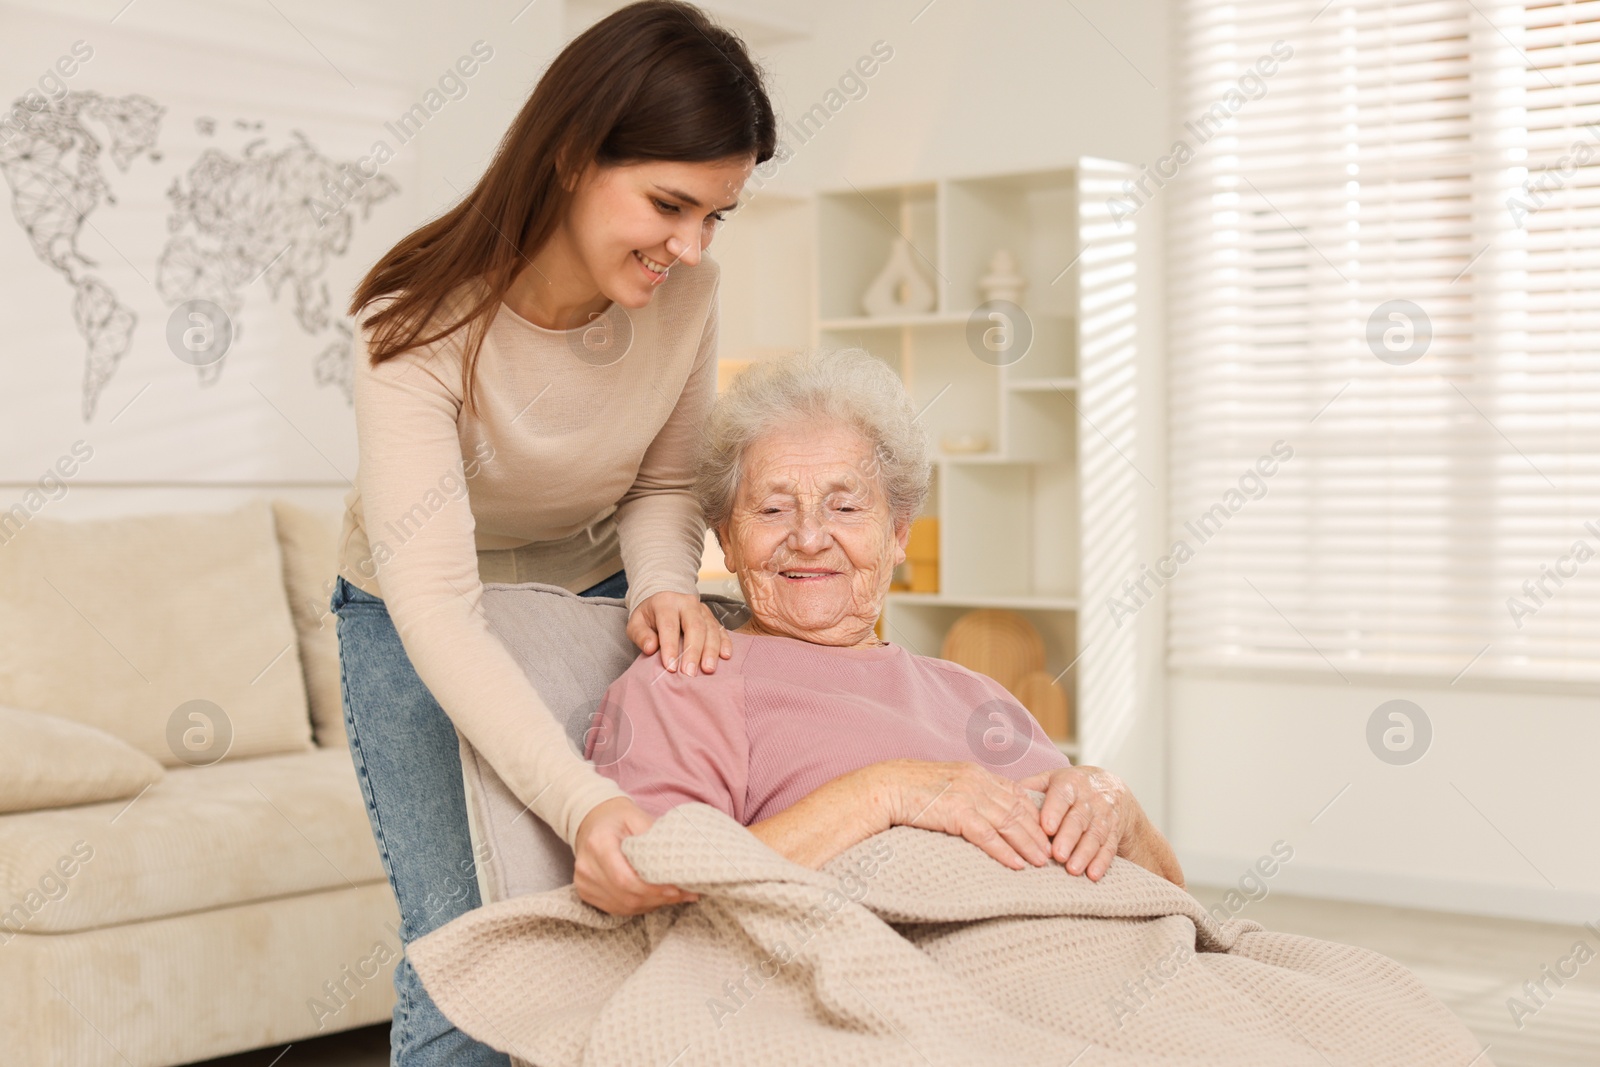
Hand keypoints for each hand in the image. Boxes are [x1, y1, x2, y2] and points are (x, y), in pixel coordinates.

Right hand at [572, 796, 699, 914]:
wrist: (592, 821)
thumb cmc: (617, 818)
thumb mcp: (637, 817)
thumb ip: (655, 839)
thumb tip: (679, 863)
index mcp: (598, 844)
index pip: (625, 879)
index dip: (651, 889)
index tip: (675, 889)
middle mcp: (587, 866)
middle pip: (626, 896)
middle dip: (657, 898)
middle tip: (683, 893)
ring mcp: (583, 882)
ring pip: (623, 906)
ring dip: (651, 904)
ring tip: (674, 895)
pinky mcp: (585, 893)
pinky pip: (617, 908)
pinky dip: (639, 906)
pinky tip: (655, 898)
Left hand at [627, 591, 733, 675]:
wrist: (662, 603)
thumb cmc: (648, 618)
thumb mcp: (636, 623)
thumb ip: (641, 635)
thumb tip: (650, 648)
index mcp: (666, 602)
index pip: (669, 626)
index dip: (670, 647)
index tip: (670, 668)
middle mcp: (687, 603)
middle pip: (695, 626)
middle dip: (693, 651)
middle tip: (690, 673)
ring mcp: (702, 609)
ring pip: (710, 628)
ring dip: (711, 650)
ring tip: (708, 670)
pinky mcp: (712, 617)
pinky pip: (721, 629)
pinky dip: (725, 643)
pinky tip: (725, 656)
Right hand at [880, 759, 1053, 870]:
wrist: (885, 787)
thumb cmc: (911, 790)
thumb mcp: (946, 785)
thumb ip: (967, 794)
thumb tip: (981, 814)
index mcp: (976, 774)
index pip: (1016, 794)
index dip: (1035, 815)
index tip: (1048, 832)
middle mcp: (977, 781)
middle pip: (1018, 809)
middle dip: (1039, 832)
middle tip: (1053, 852)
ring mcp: (968, 795)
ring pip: (1008, 822)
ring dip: (1028, 845)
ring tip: (1043, 862)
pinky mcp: (956, 812)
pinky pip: (987, 835)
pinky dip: (1005, 851)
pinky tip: (1016, 865)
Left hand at [1018, 765, 1183, 886]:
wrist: (1111, 787)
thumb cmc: (1071, 787)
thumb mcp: (1052, 779)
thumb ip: (1031, 787)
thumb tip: (1005, 797)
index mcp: (1070, 783)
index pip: (1062, 796)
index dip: (1054, 812)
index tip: (1046, 828)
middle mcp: (1090, 798)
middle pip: (1079, 819)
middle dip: (1069, 838)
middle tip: (1058, 855)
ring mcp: (1104, 815)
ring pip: (1095, 835)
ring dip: (1084, 853)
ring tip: (1072, 869)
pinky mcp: (1114, 832)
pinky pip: (1109, 847)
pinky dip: (1102, 862)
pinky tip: (1093, 875)